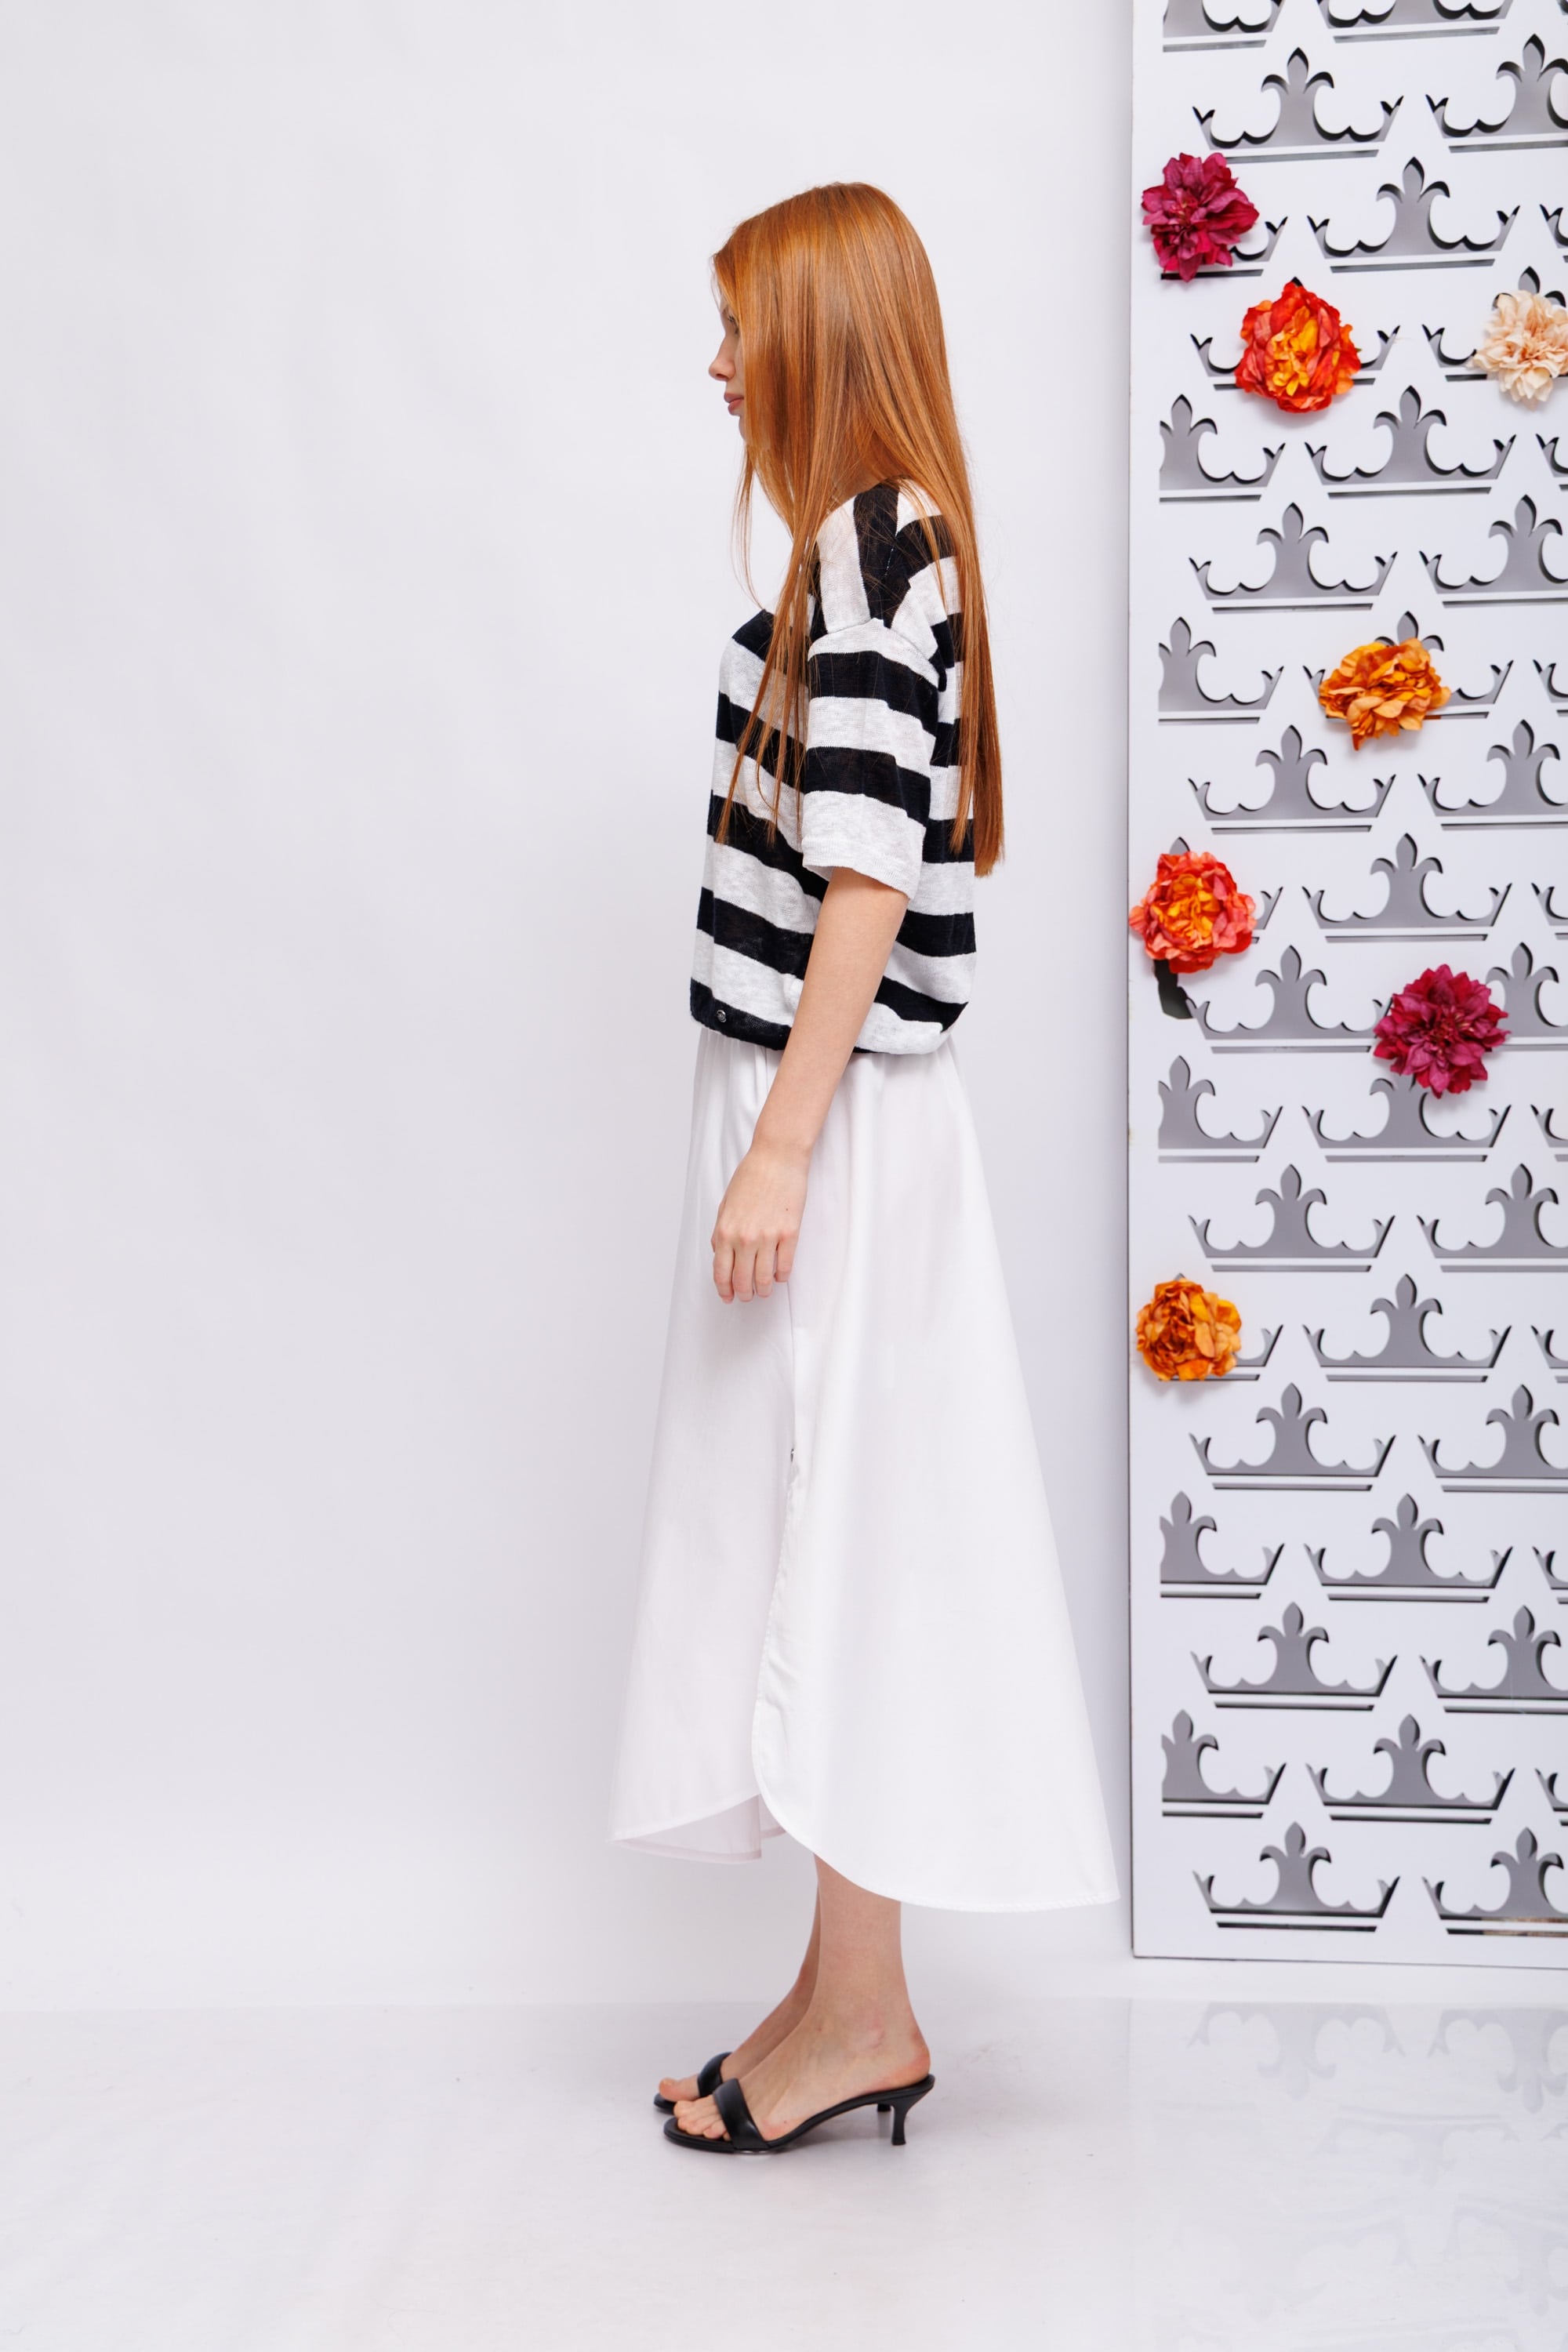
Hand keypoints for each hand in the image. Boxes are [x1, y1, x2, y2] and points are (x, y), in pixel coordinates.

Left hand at [711, 1138, 808, 1302]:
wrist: (776, 1158)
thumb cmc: (751, 1177)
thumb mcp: (725, 1205)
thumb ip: (720, 1232)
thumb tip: (719, 1253)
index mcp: (725, 1232)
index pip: (721, 1272)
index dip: (724, 1289)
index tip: (728, 1297)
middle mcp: (744, 1238)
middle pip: (742, 1280)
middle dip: (744, 1294)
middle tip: (747, 1297)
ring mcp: (768, 1237)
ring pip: (763, 1278)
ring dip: (764, 1290)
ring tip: (765, 1291)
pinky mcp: (789, 1234)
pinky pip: (785, 1266)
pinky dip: (781, 1276)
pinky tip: (780, 1276)